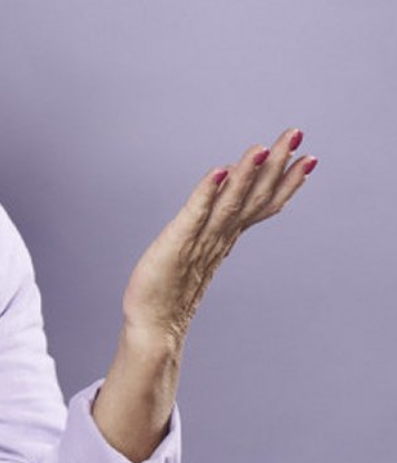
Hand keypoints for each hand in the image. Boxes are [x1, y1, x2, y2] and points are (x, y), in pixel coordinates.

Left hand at [121, 127, 317, 348]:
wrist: (154, 327)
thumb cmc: (170, 291)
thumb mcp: (198, 253)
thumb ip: (214, 231)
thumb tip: (222, 208)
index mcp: (226, 238)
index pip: (263, 205)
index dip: (286, 181)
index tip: (309, 157)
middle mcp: (220, 237)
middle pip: (255, 196)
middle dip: (277, 164)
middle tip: (297, 135)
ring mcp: (201, 240)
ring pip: (232, 201)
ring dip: (248, 173)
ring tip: (264, 147)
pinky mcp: (177, 242)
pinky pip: (196, 212)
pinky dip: (208, 191)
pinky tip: (220, 170)